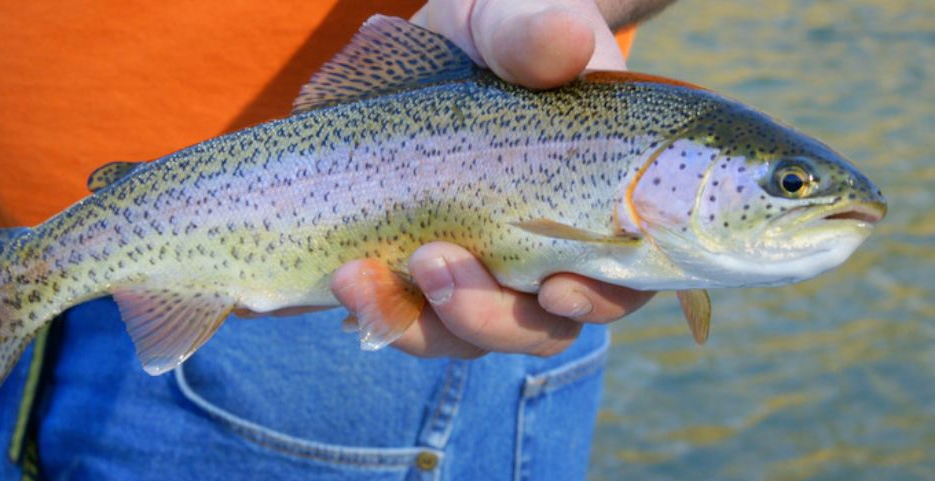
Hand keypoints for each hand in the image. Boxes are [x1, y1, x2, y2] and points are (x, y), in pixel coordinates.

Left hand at [330, 0, 654, 358]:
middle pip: (535, 328)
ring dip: (412, 322)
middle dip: (483, 315)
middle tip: (433, 262)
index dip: (597, 300)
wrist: (439, 44)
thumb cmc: (503, 29)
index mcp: (601, 207)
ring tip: (357, 276)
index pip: (622, 281)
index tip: (556, 290)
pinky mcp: (417, 270)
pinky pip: (401, 317)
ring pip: (462, 336)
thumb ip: (534, 34)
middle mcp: (547, 255)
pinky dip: (371, 310)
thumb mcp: (515, 19)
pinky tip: (340, 281)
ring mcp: (481, 270)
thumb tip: (561, 40)